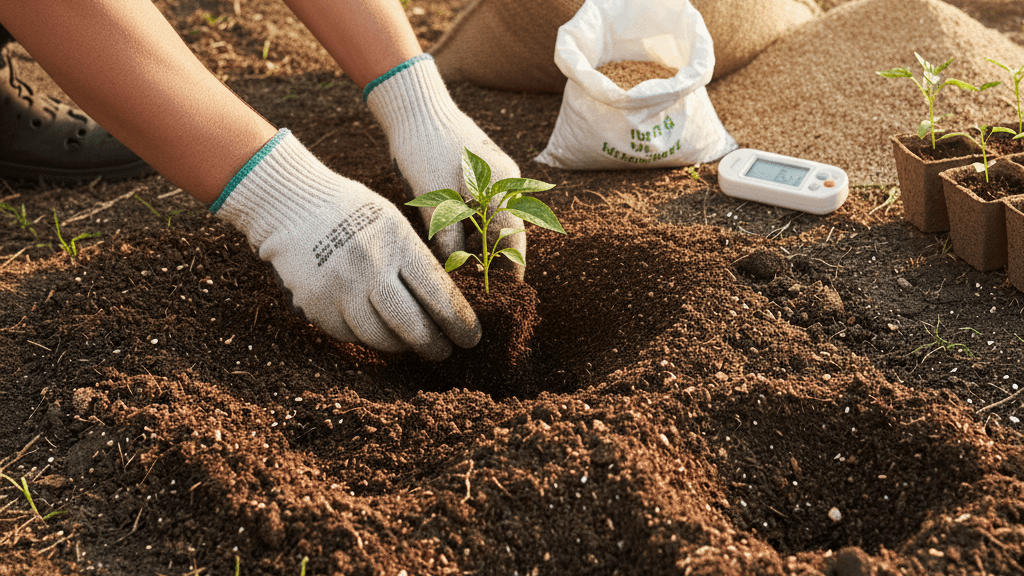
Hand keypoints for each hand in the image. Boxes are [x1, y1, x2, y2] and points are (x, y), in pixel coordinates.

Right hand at [213, 129, 479, 359]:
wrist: (291, 206)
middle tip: (443, 351)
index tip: (470, 338)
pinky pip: (348, 335)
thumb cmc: (352, 214)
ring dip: (399, 345)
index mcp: (396, 243)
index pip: (437, 293)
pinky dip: (364, 337)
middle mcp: (369, 267)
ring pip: (378, 337)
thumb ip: (417, 259)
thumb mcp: (392, 222)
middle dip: (432, 344)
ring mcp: (339, 288)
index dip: (458, 322)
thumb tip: (449, 303)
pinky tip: (374, 329)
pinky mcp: (315, 304)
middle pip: (411, 324)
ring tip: (410, 343)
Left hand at [366, 55, 526, 279]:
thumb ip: (448, 239)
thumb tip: (454, 278)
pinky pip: (484, 209)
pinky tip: (455, 244)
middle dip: (495, 263)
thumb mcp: (434, 199)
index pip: (513, 242)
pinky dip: (473, 229)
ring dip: (482, 247)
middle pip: (507, 234)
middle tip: (479, 292)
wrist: (415, 107)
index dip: (509, 272)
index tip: (502, 299)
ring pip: (494, 222)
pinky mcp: (482, 172)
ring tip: (464, 274)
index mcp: (502, 188)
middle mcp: (507, 183)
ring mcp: (496, 176)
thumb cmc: (422, 149)